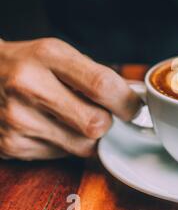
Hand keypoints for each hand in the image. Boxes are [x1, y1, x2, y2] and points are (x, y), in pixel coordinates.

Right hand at [0, 38, 141, 159]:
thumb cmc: (28, 63)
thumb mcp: (59, 54)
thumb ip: (95, 75)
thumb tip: (132, 103)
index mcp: (48, 55)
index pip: (102, 86)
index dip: (126, 102)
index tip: (134, 108)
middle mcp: (28, 86)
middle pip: (96, 123)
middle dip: (109, 121)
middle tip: (104, 113)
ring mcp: (17, 119)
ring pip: (83, 145)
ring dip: (89, 136)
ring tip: (73, 117)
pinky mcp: (11, 145)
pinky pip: (62, 155)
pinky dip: (67, 144)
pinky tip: (52, 126)